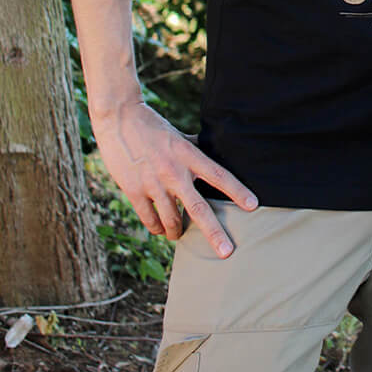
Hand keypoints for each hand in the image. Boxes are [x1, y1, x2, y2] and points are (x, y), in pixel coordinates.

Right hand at [93, 101, 257, 256]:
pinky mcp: (133, 191)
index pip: (219, 176)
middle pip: (198, 208)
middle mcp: (173, 172)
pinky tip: (160, 230)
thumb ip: (195, 151)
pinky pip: (149, 219)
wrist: (119, 119)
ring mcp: (153, 183)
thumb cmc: (152, 126)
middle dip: (214, 232)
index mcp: (188, 155)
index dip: (237, 191)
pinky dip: (156, 228)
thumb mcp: (179, 137)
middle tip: (227, 252)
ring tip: (179, 235)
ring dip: (178, 232)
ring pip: (171, 220)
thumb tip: (216, 155)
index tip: (253, 206)